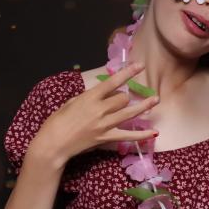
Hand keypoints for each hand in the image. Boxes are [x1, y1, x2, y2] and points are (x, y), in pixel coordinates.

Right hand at [27, 63, 158, 168]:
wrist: (53, 143)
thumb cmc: (58, 121)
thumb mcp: (72, 102)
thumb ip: (89, 97)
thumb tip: (103, 93)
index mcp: (90, 98)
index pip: (113, 82)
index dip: (128, 73)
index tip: (139, 66)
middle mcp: (100, 110)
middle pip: (123, 98)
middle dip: (126, 96)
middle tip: (126, 97)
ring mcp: (105, 124)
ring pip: (130, 113)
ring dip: (144, 106)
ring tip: (155, 99)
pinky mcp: (107, 138)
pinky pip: (129, 136)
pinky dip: (142, 135)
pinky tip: (154, 133)